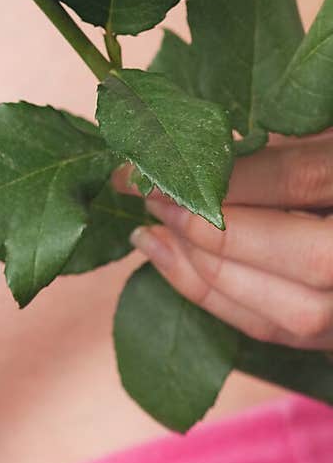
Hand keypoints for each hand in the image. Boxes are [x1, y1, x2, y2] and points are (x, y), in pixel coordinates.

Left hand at [130, 134, 332, 348]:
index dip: (219, 171)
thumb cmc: (332, 140)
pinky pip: (286, 334)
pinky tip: (179, 269)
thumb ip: (281, 144)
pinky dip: (225, 304)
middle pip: (301, 258)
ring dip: (208, 276)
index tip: (150, 161)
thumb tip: (194, 152)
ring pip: (294, 312)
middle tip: (148, 197)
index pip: (295, 178)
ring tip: (150, 235)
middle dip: (211, 230)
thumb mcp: (324, 128)